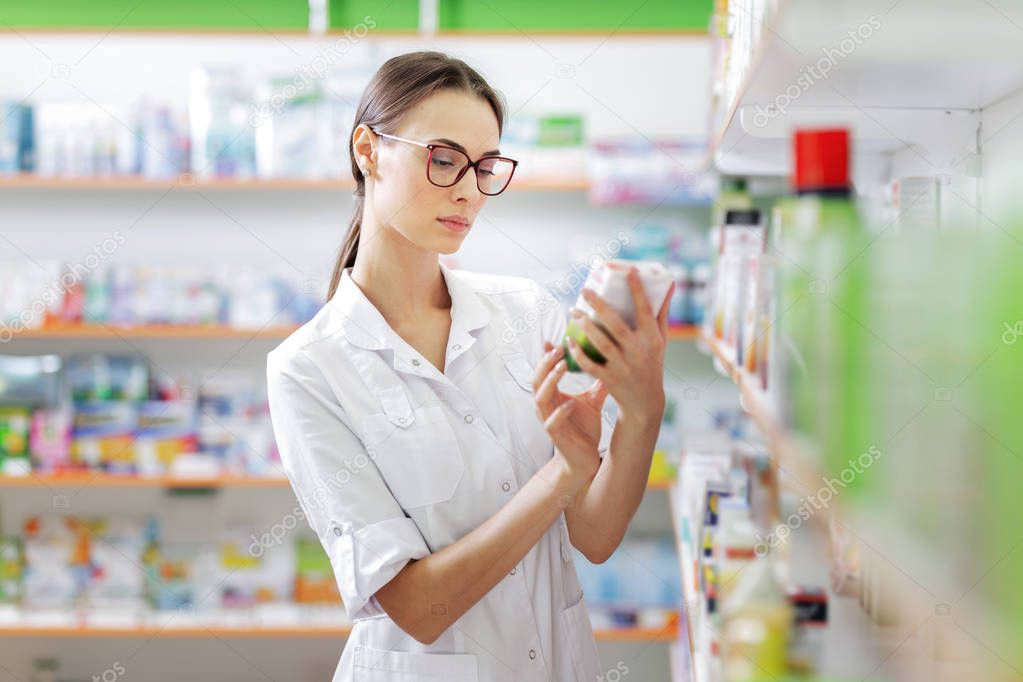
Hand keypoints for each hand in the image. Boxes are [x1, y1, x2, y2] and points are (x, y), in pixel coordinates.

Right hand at [532, 341, 606, 492]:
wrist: (585, 459)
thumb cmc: (585, 429)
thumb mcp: (593, 401)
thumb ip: (598, 382)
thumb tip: (612, 360)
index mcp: (553, 396)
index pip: (544, 372)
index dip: (547, 356)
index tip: (556, 340)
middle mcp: (547, 406)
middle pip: (537, 380)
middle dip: (545, 363)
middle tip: (558, 348)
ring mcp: (549, 421)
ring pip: (540, 398)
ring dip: (550, 381)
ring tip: (562, 367)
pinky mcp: (556, 436)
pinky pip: (552, 422)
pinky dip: (560, 412)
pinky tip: (570, 404)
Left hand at [566, 265, 671, 423]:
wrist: (645, 401)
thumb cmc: (652, 363)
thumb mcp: (661, 340)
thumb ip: (661, 313)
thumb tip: (668, 285)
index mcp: (652, 339)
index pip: (646, 310)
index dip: (638, 290)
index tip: (628, 270)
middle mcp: (639, 352)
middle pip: (617, 325)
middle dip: (599, 306)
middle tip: (584, 290)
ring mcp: (624, 366)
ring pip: (602, 344)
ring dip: (586, 327)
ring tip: (574, 312)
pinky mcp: (610, 379)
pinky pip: (591, 365)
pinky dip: (579, 353)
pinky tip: (570, 340)